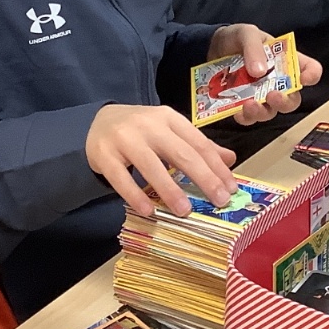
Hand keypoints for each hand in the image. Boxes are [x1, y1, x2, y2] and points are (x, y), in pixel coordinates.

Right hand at [86, 104, 236, 218]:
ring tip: (185, 211)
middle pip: (180, 153)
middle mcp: (149, 125)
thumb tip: (230, 159)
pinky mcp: (104, 154)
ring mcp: (125, 138)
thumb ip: (197, 145)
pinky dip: (135, 195)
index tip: (230, 188)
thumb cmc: (141, 130)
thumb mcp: (170, 131)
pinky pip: (121, 177)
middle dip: (203, 178)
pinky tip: (148, 210)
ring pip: (151, 165)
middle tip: (219, 200)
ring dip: (170, 189)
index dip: (216, 166)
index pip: (198, 142)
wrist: (98, 121)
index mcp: (169, 118)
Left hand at [207, 24, 318, 125]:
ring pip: (271, 112)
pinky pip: (250, 118)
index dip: (312, 75)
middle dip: (285, 102)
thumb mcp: (246, 34)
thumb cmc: (237, 38)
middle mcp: (277, 82)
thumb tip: (259, 72)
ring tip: (250, 104)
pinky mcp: (243, 105)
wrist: (211, 47)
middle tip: (273, 95)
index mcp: (285, 61)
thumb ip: (254, 48)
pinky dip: (245, 117)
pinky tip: (238, 112)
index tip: (304, 79)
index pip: (309, 69)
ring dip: (263, 111)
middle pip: (292, 99)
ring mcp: (261, 95)